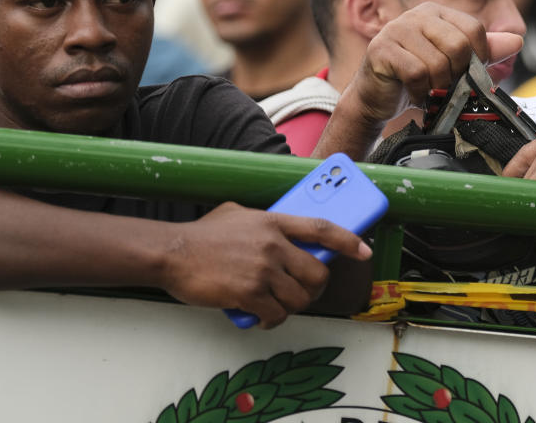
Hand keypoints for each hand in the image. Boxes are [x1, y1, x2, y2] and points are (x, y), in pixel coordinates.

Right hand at [161, 203, 371, 328]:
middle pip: (317, 273)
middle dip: (314, 289)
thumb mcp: (237, 214)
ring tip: (274, 306)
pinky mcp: (249, 293)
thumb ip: (265, 223)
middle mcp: (273, 244)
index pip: (322, 229)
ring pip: (299, 299)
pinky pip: (275, 315)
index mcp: (273, 222)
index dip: (348, 241)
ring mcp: (262, 269)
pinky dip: (271, 320)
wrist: (172, 252)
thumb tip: (283, 235)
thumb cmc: (202, 236)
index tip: (363, 252)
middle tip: (301, 293)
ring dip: (291, 307)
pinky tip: (259, 316)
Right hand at [347, 2, 522, 124]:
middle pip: (458, 45)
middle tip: (445, 87)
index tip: (467, 75)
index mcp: (436, 13)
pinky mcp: (381, 49)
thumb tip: (518, 40)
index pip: (473, 29)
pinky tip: (414, 94)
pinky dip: (420, 91)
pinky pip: (416, 73)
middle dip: (456, 75)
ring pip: (437, 63)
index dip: (478, 58)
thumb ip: (483, 51)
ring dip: (436, 87)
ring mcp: (396, 30)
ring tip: (427, 91)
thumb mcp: (453, 64)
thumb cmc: (415, 79)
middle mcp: (416, 15)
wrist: (377, 97)